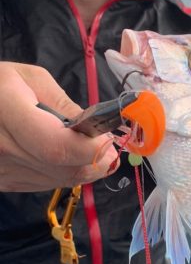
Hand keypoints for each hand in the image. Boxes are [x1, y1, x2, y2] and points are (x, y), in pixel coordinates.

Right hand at [0, 62, 117, 191]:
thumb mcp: (31, 79)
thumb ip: (65, 104)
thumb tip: (96, 128)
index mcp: (7, 110)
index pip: (56, 146)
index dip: (89, 149)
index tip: (107, 139)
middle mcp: (2, 148)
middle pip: (64, 169)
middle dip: (96, 160)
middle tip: (108, 145)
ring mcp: (1, 171)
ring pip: (61, 180)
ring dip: (83, 167)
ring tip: (88, 148)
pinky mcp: (4, 183)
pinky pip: (47, 184)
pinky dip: (64, 173)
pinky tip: (65, 156)